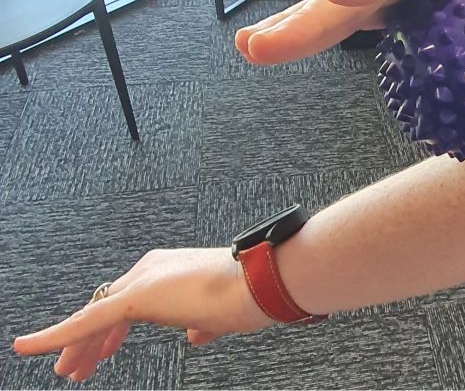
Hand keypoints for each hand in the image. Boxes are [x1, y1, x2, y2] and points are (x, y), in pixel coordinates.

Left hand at [12, 248, 274, 382]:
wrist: (261, 283)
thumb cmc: (250, 295)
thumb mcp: (219, 313)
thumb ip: (202, 322)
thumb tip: (195, 334)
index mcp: (170, 269)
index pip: (128, 300)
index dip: (111, 330)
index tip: (105, 351)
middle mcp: (152, 268)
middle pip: (107, 307)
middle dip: (91, 340)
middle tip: (76, 367)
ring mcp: (143, 280)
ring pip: (96, 316)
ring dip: (79, 344)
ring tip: (68, 370)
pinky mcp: (134, 296)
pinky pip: (86, 320)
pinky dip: (55, 336)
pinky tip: (29, 347)